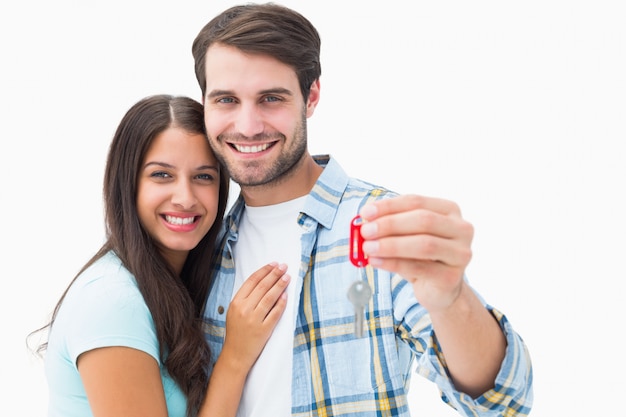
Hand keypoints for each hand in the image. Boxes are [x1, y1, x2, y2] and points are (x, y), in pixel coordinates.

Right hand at [222, 263, 288, 371]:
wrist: (235, 355)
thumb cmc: (236, 332)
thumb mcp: (234, 312)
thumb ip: (245, 298)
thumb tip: (263, 281)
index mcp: (236, 302)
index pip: (252, 281)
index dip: (264, 271)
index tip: (273, 264)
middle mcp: (244, 309)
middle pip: (262, 287)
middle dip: (274, 274)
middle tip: (284, 266)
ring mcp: (254, 320)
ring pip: (269, 297)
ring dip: (279, 285)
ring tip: (287, 277)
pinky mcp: (263, 330)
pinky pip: (275, 313)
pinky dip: (281, 303)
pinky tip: (286, 295)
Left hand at [359, 194, 473, 312]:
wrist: (440, 289)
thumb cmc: (421, 256)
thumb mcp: (406, 236)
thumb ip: (390, 226)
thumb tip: (365, 221)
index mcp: (449, 210)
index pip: (416, 202)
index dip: (389, 206)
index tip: (365, 213)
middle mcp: (461, 229)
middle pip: (423, 220)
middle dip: (390, 224)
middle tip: (365, 231)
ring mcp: (460, 253)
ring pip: (423, 244)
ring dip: (390, 245)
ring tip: (368, 248)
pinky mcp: (452, 277)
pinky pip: (419, 267)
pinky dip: (393, 263)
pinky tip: (375, 261)